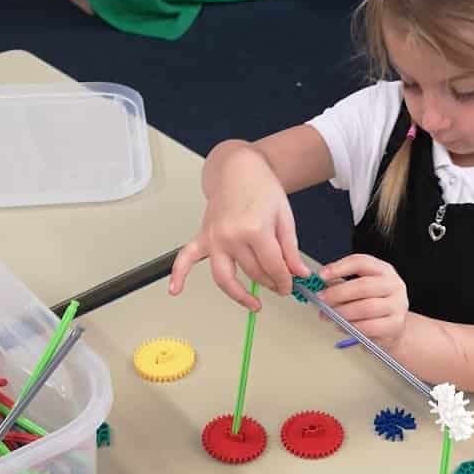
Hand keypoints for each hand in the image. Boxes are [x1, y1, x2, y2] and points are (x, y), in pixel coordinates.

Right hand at [169, 146, 307, 308]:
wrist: (239, 168)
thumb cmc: (261, 188)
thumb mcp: (285, 218)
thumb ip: (290, 249)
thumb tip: (298, 273)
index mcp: (255, 229)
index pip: (273, 266)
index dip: (285, 280)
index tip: (291, 285)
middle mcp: (231, 236)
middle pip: (253, 273)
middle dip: (271, 283)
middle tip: (281, 285)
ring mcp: (214, 238)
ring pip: (225, 278)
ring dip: (240, 295)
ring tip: (254, 304)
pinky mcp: (202, 237)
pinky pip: (185, 258)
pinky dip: (178, 275)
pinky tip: (175, 290)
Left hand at [318, 254, 408, 347]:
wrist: (394, 325)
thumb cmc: (373, 303)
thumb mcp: (360, 289)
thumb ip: (341, 285)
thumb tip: (320, 287)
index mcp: (383, 270)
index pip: (361, 262)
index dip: (339, 267)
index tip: (321, 276)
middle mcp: (393, 285)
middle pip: (364, 286)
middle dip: (338, 293)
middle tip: (322, 299)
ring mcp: (397, 305)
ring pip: (366, 308)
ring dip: (343, 312)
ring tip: (330, 315)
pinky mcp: (395, 324)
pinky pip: (370, 326)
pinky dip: (352, 327)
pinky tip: (343, 326)